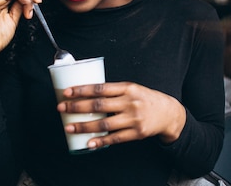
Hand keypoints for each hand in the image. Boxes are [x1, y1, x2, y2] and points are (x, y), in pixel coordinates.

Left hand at [57, 82, 186, 148]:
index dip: (82, 90)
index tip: (67, 92)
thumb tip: (87, 94)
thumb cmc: (146, 99)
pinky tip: (89, 143)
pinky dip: (101, 141)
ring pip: (104, 123)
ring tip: (68, 128)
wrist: (169, 113)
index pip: (101, 88)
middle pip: (99, 105)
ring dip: (84, 126)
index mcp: (128, 88)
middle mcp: (130, 102)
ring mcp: (134, 118)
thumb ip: (114, 92)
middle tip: (61, 108)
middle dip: (77, 107)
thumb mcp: (133, 89)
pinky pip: (115, 138)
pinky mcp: (137, 133)